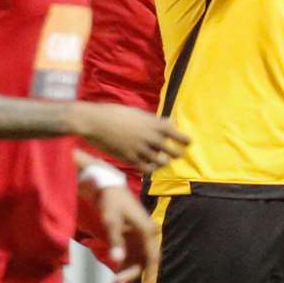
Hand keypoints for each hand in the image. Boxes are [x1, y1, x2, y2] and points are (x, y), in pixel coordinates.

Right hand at [76, 103, 190, 172]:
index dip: (185, 140)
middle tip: (176, 154)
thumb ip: (154, 121)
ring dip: (164, 162)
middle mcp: (150, 138)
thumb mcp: (138, 113)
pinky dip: (151, 168)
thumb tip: (169, 123)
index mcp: (154, 124)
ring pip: (162, 162)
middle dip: (177, 153)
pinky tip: (150, 165)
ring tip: (163, 161)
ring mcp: (140, 149)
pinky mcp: (130, 158)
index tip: (188, 143)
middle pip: (174, 152)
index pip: (178, 135)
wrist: (95, 122)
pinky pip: (147, 169)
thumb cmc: (116, 114)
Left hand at [86, 177, 158, 282]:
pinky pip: (134, 254)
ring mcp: (141, 236)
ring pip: (140, 258)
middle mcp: (148, 234)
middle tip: (115, 282)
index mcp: (147, 231)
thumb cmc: (111, 203)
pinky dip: (126, 263)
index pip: (152, 256)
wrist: (108, 188)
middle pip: (146, 260)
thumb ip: (115, 241)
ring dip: (129, 270)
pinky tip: (117, 271)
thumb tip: (117, 260)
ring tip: (114, 280)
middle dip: (133, 273)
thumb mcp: (111, 222)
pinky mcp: (134, 236)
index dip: (151, 273)